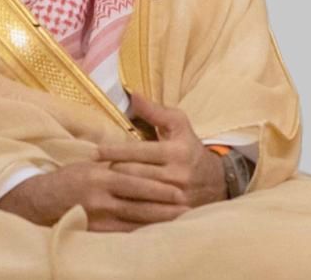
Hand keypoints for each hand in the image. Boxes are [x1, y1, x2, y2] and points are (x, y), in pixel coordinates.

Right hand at [0, 158, 188, 232]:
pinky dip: (141, 234)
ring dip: (157, 222)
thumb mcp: (90, 163)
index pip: (135, 181)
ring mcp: (97, 218)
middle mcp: (100, 197)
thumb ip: (114, 164)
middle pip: (139, 204)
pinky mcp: (94, 231)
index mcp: (100, 175)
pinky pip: (122, 235)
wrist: (41, 199)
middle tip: (187, 207)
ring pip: (134, 221)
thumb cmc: (69, 177)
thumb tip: (139, 160)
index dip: (158, 188)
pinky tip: (155, 234)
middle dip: (164, 207)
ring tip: (178, 221)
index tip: (179, 190)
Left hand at [94, 93, 227, 207]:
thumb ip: (154, 110)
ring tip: (99, 183)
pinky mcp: (174, 215)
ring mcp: (176, 199)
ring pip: (136, 195)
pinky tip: (114, 201)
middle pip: (133, 174)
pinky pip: (144, 213)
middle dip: (112, 170)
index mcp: (176, 151)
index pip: (138, 152)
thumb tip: (132, 94)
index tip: (94, 152)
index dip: (114, 151)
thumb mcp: (178, 123)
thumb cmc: (189, 147)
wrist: (218, 181)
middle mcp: (177, 176)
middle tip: (93, 168)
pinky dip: (127, 206)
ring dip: (116, 189)